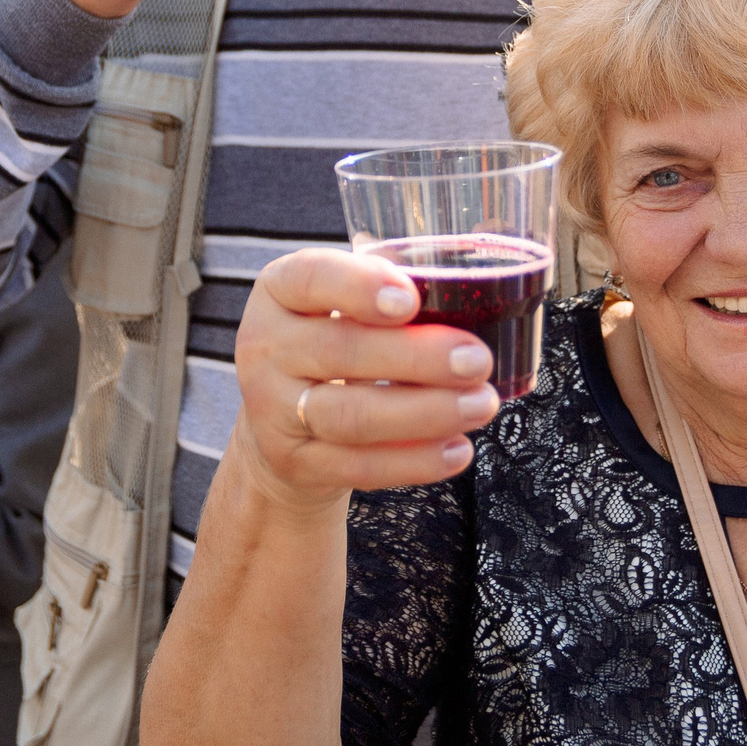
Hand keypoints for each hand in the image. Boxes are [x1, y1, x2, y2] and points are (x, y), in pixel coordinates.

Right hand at [230, 248, 499, 511]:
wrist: (280, 422)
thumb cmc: (334, 340)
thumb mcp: (342, 303)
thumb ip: (392, 291)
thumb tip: (478, 292)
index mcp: (279, 290)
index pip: (310, 278)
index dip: (360, 287)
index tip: (412, 299)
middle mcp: (264, 347)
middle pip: (341, 352)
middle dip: (418, 358)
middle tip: (479, 360)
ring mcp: (273, 410)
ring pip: (352, 416)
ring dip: (426, 412)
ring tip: (481, 404)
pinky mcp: (295, 462)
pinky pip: (358, 467)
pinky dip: (413, 461)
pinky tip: (458, 450)